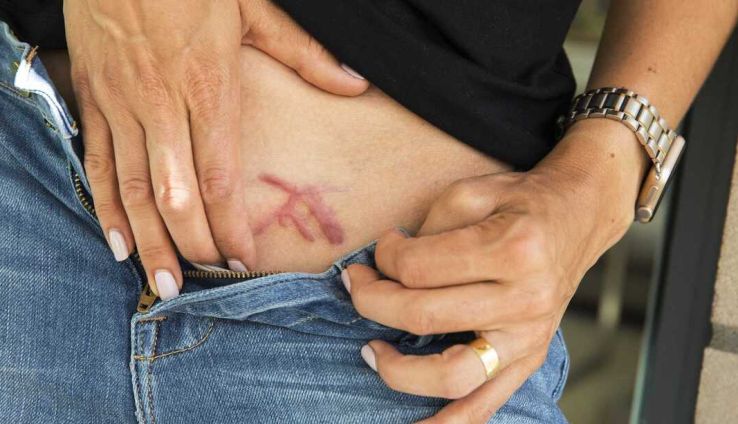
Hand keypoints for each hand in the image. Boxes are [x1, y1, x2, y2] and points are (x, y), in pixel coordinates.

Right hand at [64, 0, 368, 296]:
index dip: (230, 225)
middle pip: (176, 194)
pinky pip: (97, 162)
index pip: (220, 176)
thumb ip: (304, 54)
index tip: (243, 260)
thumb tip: (354, 84)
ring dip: (148, 240)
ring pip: (133, 188)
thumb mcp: (254, 8)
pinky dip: (104, 206)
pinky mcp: (94, 98)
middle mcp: (162, 104)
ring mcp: (123, 104)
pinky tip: (116, 242)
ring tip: (162, 283)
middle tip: (204, 285)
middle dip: (192, 245)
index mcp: (208, 86)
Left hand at [343, 121, 645, 421]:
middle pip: (425, 316)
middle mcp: (525, 299)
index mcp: (512, 248)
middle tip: (357, 285)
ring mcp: (529, 337)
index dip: (385, 256)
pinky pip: (484, 406)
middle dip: (374, 302)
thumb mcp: (470, 192)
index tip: (383, 246)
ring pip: (452, 374)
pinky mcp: (529, 360)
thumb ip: (426, 230)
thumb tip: (386, 268)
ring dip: (398, 370)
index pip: (419, 266)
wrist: (577, 216)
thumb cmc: (519, 202)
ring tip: (370, 350)